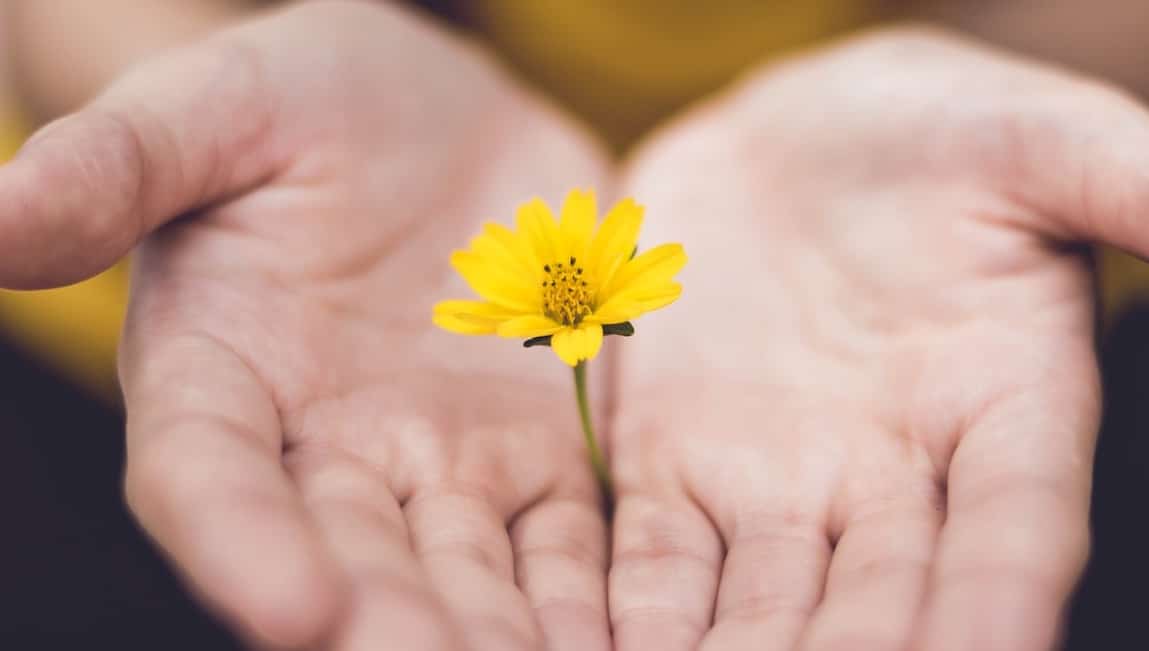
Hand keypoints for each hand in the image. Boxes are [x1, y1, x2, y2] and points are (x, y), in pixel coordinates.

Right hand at [0, 2, 612, 648]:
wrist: (433, 115)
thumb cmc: (301, 99)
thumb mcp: (214, 108)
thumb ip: (119, 163)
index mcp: (220, 375)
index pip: (208, 479)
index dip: (239, 546)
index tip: (293, 608)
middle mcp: (325, 449)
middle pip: (350, 561)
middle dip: (395, 629)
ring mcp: (439, 462)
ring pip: (466, 576)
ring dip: (502, 637)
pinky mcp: (534, 455)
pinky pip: (564, 543)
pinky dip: (590, 600)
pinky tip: (634, 639)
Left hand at [606, 28, 1148, 650]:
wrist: (788, 140)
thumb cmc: (930, 130)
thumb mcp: (1031, 140)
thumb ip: (1121, 184)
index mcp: (1002, 410)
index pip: (1013, 533)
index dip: (995, 607)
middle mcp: (892, 477)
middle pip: (878, 607)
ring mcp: (774, 482)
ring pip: (759, 614)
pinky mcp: (672, 464)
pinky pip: (654, 566)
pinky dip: (636, 624)